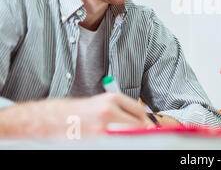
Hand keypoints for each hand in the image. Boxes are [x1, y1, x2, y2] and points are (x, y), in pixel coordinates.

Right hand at [0, 93, 149, 136]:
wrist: (50, 120)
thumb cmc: (74, 112)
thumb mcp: (99, 103)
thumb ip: (119, 108)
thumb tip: (140, 118)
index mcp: (111, 100)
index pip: (140, 112)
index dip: (145, 121)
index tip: (148, 126)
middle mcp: (108, 112)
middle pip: (138, 125)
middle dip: (141, 130)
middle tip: (142, 135)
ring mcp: (102, 129)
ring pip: (129, 135)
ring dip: (131, 137)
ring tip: (128, 138)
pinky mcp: (96, 141)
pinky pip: (116, 142)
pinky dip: (119, 141)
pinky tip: (114, 140)